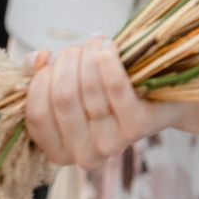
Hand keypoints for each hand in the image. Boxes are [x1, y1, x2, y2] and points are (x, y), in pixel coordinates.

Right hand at [25, 38, 172, 166]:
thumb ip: (40, 74)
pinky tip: (109, 48)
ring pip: (88, 88)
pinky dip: (109, 62)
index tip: (51, 61)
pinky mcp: (138, 126)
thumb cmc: (105, 93)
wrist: (161, 101)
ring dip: (89, 54)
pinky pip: (115, 88)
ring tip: (97, 43)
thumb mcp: (68, 85)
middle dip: (66, 61)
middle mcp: (83, 154)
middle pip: (62, 98)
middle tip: (78, 47)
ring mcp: (112, 144)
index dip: (40, 80)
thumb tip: (39, 60)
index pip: (37, 114)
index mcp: (59, 150)